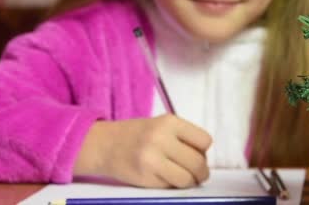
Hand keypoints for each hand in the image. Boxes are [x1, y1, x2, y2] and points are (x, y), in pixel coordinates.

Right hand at [74, 114, 211, 187]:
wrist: (104, 145)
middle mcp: (161, 138)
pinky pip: (171, 186)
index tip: (198, 154)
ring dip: (190, 182)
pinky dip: (173, 185)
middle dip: (201, 172)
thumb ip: (182, 137)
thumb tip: (204, 159)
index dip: (203, 151)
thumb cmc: (137, 134)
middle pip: (198, 162)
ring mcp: (152, 159)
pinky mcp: (145, 177)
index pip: (204, 141)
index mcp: (169, 122)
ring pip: (187, 178)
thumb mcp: (160, 125)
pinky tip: (165, 178)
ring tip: (184, 178)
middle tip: (198, 174)